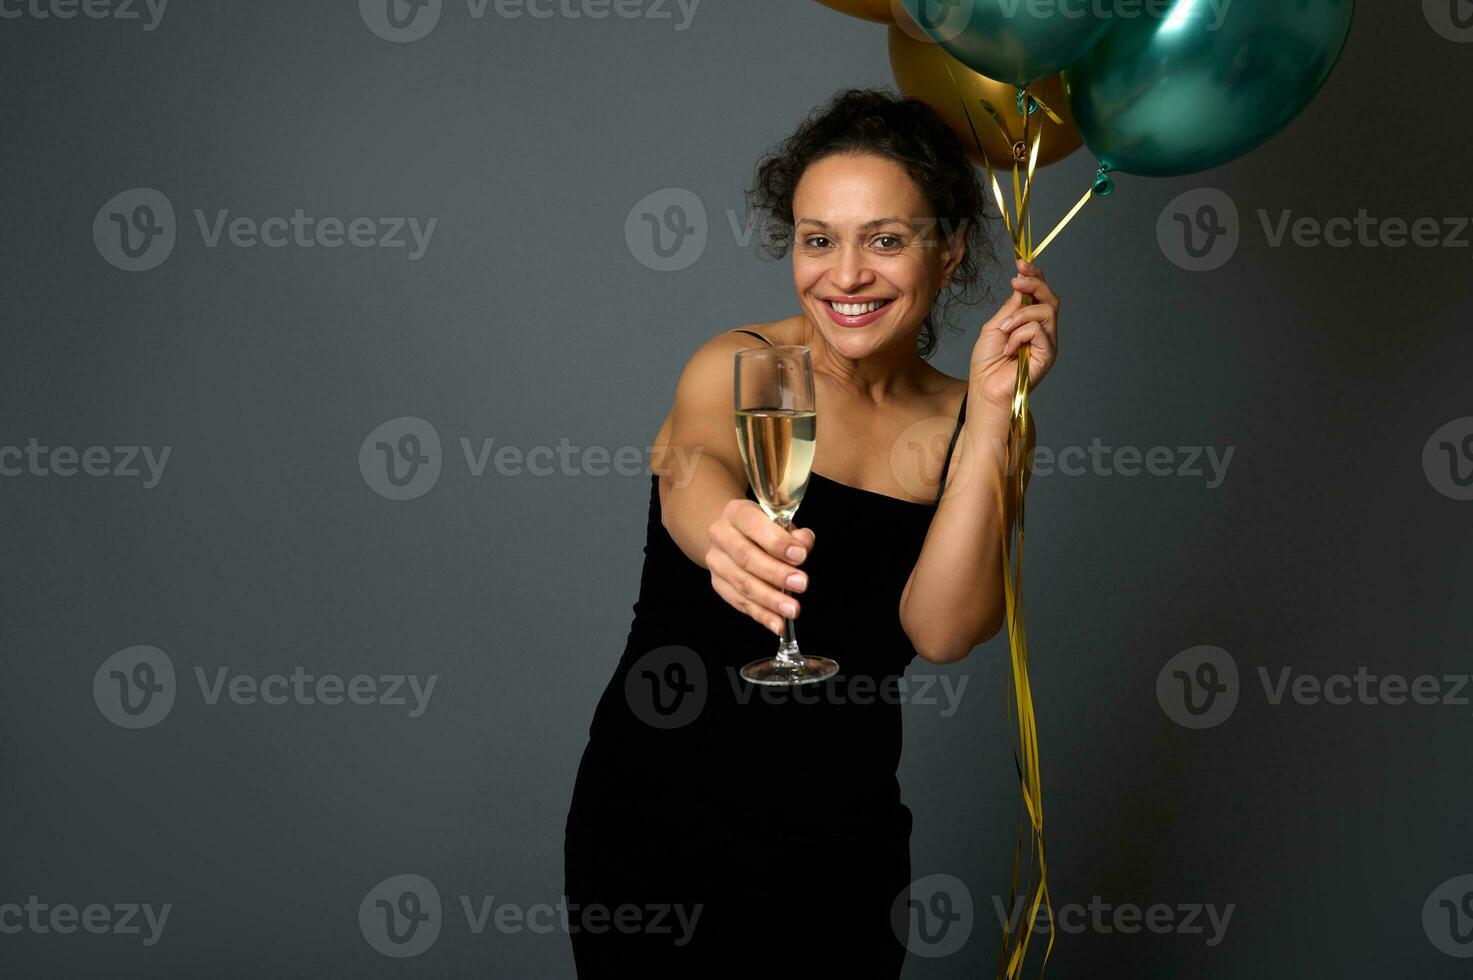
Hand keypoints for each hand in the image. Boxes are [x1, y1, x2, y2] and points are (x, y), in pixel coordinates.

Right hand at [705, 499, 814, 634]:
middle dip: (776, 573)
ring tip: (792, 609)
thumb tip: (805, 542)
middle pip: (746, 558)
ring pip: (742, 584)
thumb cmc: (761, 528)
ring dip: (770, 600)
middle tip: (801, 584)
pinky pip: (740, 603)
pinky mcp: (718, 584)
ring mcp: (716, 562)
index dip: (777, 542)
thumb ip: (793, 532)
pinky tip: (777, 624)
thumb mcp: (778, 522)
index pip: (753, 525)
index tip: (800, 556)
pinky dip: (761, 615)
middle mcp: (721, 536)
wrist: (729, 535)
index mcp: (736, 513)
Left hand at [969, 258, 1060, 413]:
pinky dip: (1019, 335)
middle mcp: (1043, 331)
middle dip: (1034, 284)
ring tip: (1004, 330)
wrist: (984, 389)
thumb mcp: (994, 327)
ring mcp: (1047, 343)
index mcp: (1030, 323)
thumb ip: (1010, 309)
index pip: (1040, 294)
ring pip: (1045, 311)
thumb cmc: (986, 363)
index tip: (1020, 263)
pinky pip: (1038, 330)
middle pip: (1050, 298)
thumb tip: (1022, 287)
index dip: (1034, 276)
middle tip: (1016, 281)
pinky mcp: (1048, 355)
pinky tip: (1009, 349)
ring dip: (1020, 316)